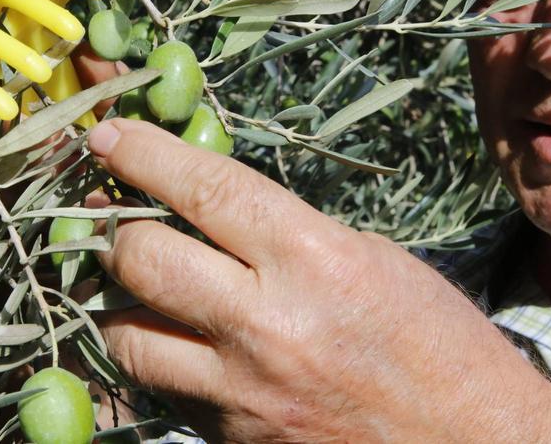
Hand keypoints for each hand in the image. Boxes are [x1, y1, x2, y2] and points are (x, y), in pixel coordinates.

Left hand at [85, 118, 550, 440]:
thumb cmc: (441, 345)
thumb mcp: (373, 260)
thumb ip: (289, 238)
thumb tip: (214, 217)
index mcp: (315, 261)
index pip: (205, 190)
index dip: (145, 156)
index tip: (109, 137)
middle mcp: (267, 327)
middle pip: (142, 259)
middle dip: (115, 229)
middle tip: (114, 217)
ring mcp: (242, 393)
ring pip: (127, 338)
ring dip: (121, 304)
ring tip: (137, 289)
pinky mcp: (231, 440)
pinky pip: (164, 392)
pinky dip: (161, 362)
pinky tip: (183, 346)